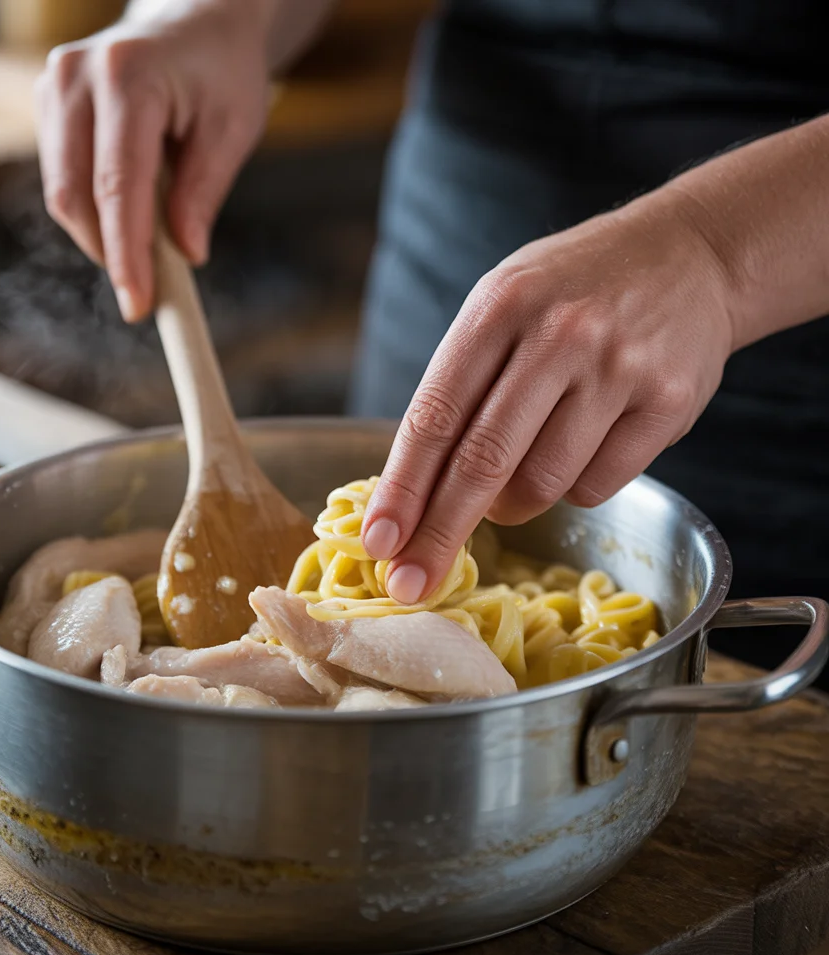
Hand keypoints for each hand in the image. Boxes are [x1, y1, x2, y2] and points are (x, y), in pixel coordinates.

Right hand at [35, 0, 273, 321]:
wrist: (194, 20)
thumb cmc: (221, 72)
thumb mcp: (232, 129)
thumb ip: (204, 191)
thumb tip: (187, 255)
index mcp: (129, 76)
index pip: (118, 186)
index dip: (126, 254)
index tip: (138, 304)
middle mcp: (76, 76)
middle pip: (75, 195)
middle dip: (109, 253)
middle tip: (146, 294)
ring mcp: (53, 85)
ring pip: (62, 193)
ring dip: (101, 235)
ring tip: (149, 243)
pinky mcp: (47, 102)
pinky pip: (62, 179)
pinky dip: (93, 211)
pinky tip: (130, 209)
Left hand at [361, 191, 737, 604]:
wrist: (690, 254)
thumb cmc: (571, 292)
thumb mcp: (502, 307)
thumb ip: (459, 386)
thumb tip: (411, 495)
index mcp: (499, 308)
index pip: (435, 417)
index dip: (402, 489)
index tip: (378, 542)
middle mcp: (558, 336)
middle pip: (483, 463)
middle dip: (440, 534)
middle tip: (411, 584)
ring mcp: (618, 369)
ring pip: (542, 485)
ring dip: (513, 504)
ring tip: (519, 471)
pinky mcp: (668, 404)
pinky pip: (597, 487)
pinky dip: (573, 488)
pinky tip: (580, 446)